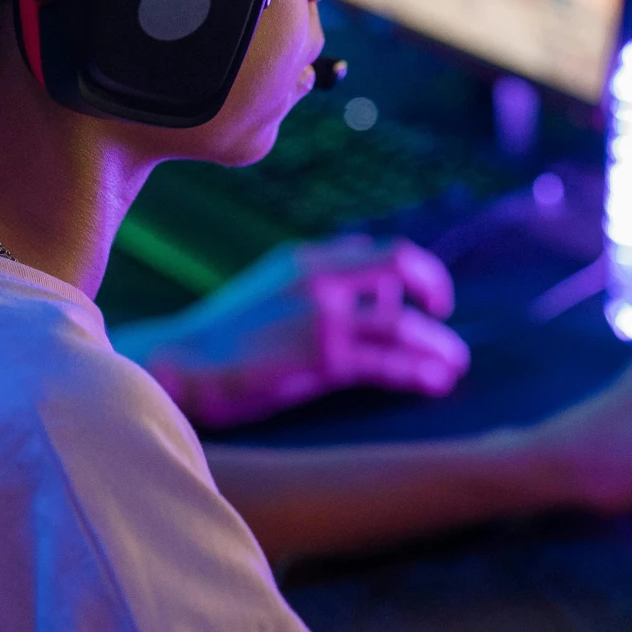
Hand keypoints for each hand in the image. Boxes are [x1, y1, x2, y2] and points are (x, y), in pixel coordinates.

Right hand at [118, 237, 469, 428]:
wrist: (178, 365)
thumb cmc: (222, 336)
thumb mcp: (270, 287)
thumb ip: (315, 279)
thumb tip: (362, 281)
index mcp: (307, 259)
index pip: (379, 248)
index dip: (416, 268)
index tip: (427, 294)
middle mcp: (319, 279)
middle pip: (400, 267)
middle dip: (434, 291)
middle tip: (444, 320)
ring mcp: (322, 317)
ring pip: (400, 324)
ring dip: (435, 345)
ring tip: (452, 364)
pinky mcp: (321, 359)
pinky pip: (385, 363)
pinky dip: (416, 372)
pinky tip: (433, 382)